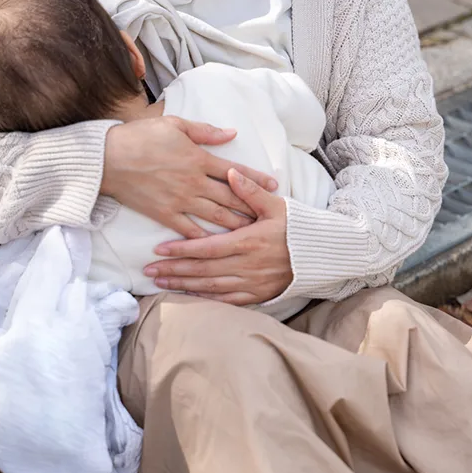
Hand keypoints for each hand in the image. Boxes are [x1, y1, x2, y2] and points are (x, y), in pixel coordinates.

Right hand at [101, 118, 277, 238]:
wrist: (108, 158)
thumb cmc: (140, 136)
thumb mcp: (175, 125)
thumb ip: (205, 131)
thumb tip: (231, 133)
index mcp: (199, 158)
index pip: (235, 171)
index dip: (256, 178)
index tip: (275, 186)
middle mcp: (194, 182)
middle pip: (231, 197)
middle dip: (252, 207)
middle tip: (269, 216)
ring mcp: (180, 200)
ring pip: (216, 215)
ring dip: (236, 223)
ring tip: (252, 232)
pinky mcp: (165, 214)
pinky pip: (190, 229)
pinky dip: (205, 238)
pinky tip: (218, 245)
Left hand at [143, 169, 292, 304]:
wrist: (321, 255)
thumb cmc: (297, 227)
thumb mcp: (276, 205)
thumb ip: (250, 191)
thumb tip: (229, 172)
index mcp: (248, 242)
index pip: (207, 248)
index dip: (181, 249)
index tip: (159, 249)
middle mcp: (246, 265)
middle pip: (202, 270)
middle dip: (174, 270)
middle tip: (150, 270)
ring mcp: (251, 283)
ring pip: (210, 287)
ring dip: (183, 285)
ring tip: (161, 283)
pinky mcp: (258, 295)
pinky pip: (226, 300)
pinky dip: (205, 299)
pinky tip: (188, 296)